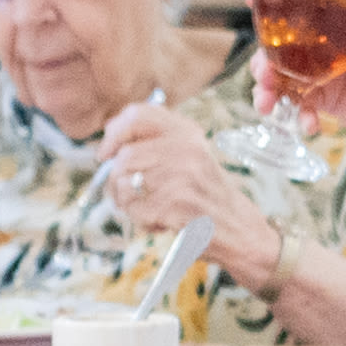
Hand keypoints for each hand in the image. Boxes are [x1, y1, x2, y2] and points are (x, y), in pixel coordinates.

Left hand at [97, 97, 239, 239]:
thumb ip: (155, 145)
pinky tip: (158, 222)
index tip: (106, 152)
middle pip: (124, 156)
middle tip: (126, 195)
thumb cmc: (206, 196)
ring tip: (145, 210)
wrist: (239, 229)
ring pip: (124, 183)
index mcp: (187, 133)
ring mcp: (181, 177)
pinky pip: (134, 209)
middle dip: (117, 180)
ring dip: (126, 202)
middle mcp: (186, 149)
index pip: (137, 115)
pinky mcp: (175, 205)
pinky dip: (139, 220)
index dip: (114, 133)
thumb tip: (109, 147)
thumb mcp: (190, 158)